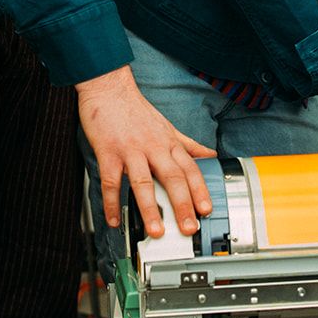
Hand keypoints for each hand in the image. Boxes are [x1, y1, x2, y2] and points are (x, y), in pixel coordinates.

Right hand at [76, 66, 214, 238]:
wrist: (108, 88)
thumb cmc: (135, 110)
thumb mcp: (167, 126)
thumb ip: (188, 143)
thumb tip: (209, 154)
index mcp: (168, 143)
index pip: (189, 169)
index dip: (199, 190)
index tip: (206, 210)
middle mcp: (153, 147)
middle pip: (172, 178)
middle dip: (182, 205)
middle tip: (189, 227)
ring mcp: (130, 150)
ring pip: (143, 182)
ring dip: (150, 208)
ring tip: (156, 230)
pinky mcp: (108, 152)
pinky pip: (111, 181)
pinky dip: (111, 202)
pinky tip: (113, 219)